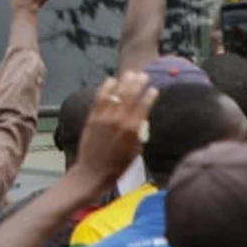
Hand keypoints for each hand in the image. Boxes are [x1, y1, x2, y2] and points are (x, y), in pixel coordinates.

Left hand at [66, 71, 157, 186]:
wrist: (93, 173)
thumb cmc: (117, 166)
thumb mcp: (135, 151)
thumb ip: (138, 133)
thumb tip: (141, 120)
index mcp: (132, 130)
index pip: (143, 107)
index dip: (149, 96)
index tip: (154, 89)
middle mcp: (118, 120)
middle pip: (130, 96)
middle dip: (138, 83)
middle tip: (143, 75)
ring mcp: (104, 118)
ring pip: (116, 94)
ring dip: (124, 82)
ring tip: (130, 73)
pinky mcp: (92, 118)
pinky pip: (99, 98)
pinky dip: (106, 88)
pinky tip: (111, 80)